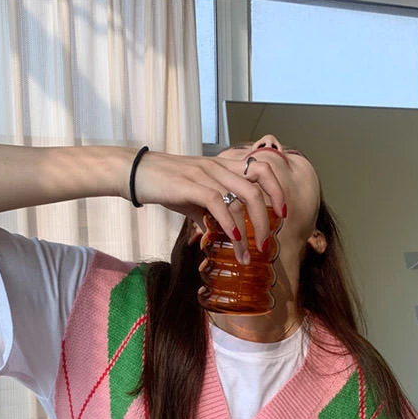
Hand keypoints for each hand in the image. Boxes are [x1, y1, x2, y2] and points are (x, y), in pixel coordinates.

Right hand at [129, 150, 284, 261]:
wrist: (134, 172)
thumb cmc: (163, 184)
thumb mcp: (191, 198)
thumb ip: (206, 214)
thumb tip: (214, 234)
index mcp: (222, 166)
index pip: (262, 168)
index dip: (277, 188)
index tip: (283, 212)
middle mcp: (219, 167)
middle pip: (258, 185)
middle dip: (269, 215)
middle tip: (268, 241)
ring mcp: (206, 174)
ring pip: (242, 197)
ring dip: (251, 228)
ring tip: (249, 252)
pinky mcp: (191, 184)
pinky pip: (218, 203)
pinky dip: (230, 223)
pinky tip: (234, 239)